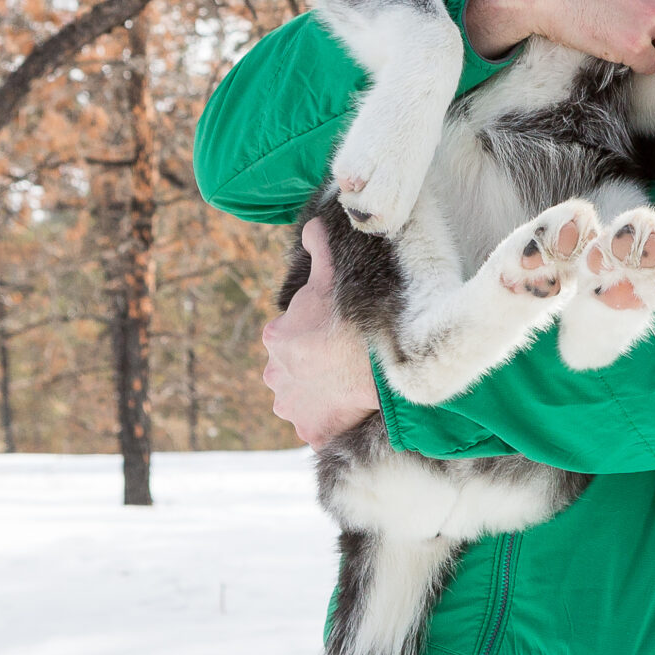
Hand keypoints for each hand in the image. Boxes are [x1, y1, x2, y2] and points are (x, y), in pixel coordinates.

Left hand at [261, 219, 380, 449]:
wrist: (379, 363)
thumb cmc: (355, 318)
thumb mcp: (332, 274)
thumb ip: (317, 248)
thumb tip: (311, 224)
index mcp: (276, 338)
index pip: (286, 338)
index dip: (311, 336)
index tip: (334, 336)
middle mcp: (275, 375)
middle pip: (289, 372)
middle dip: (309, 369)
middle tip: (341, 363)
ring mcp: (292, 406)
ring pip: (298, 402)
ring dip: (315, 397)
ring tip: (345, 389)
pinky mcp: (311, 431)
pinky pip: (316, 430)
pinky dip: (328, 423)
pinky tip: (347, 412)